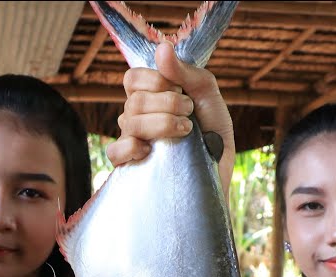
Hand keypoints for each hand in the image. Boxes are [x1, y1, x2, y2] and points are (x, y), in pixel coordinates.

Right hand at [106, 42, 234, 184]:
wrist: (220, 169)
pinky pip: (115, 152)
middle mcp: (136, 117)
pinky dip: (132, 148)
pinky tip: (152, 151)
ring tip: (185, 132)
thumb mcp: (207, 95)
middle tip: (189, 113)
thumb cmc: (213, 132)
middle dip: (169, 104)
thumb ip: (186, 72)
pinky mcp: (130, 166)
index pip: (132, 79)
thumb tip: (162, 47)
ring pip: (129, 123)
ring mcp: (132, 141)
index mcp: (150, 97)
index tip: (181, 90)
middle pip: (135, 100)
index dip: (156, 81)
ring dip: (162, 124)